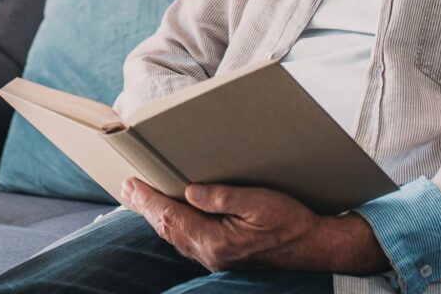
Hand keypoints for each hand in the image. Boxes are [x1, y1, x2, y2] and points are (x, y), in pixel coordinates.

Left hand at [120, 178, 388, 274]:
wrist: (313, 247)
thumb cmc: (290, 220)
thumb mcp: (259, 202)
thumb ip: (223, 197)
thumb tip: (190, 190)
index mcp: (215, 239)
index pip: (171, 217)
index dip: (148, 199)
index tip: (130, 183)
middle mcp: (210, 253)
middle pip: (167, 228)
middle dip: (145, 207)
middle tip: (127, 187)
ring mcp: (215, 257)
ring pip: (175, 235)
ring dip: (156, 216)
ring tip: (141, 198)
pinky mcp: (222, 255)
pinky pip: (187, 239)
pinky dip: (172, 224)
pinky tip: (170, 215)